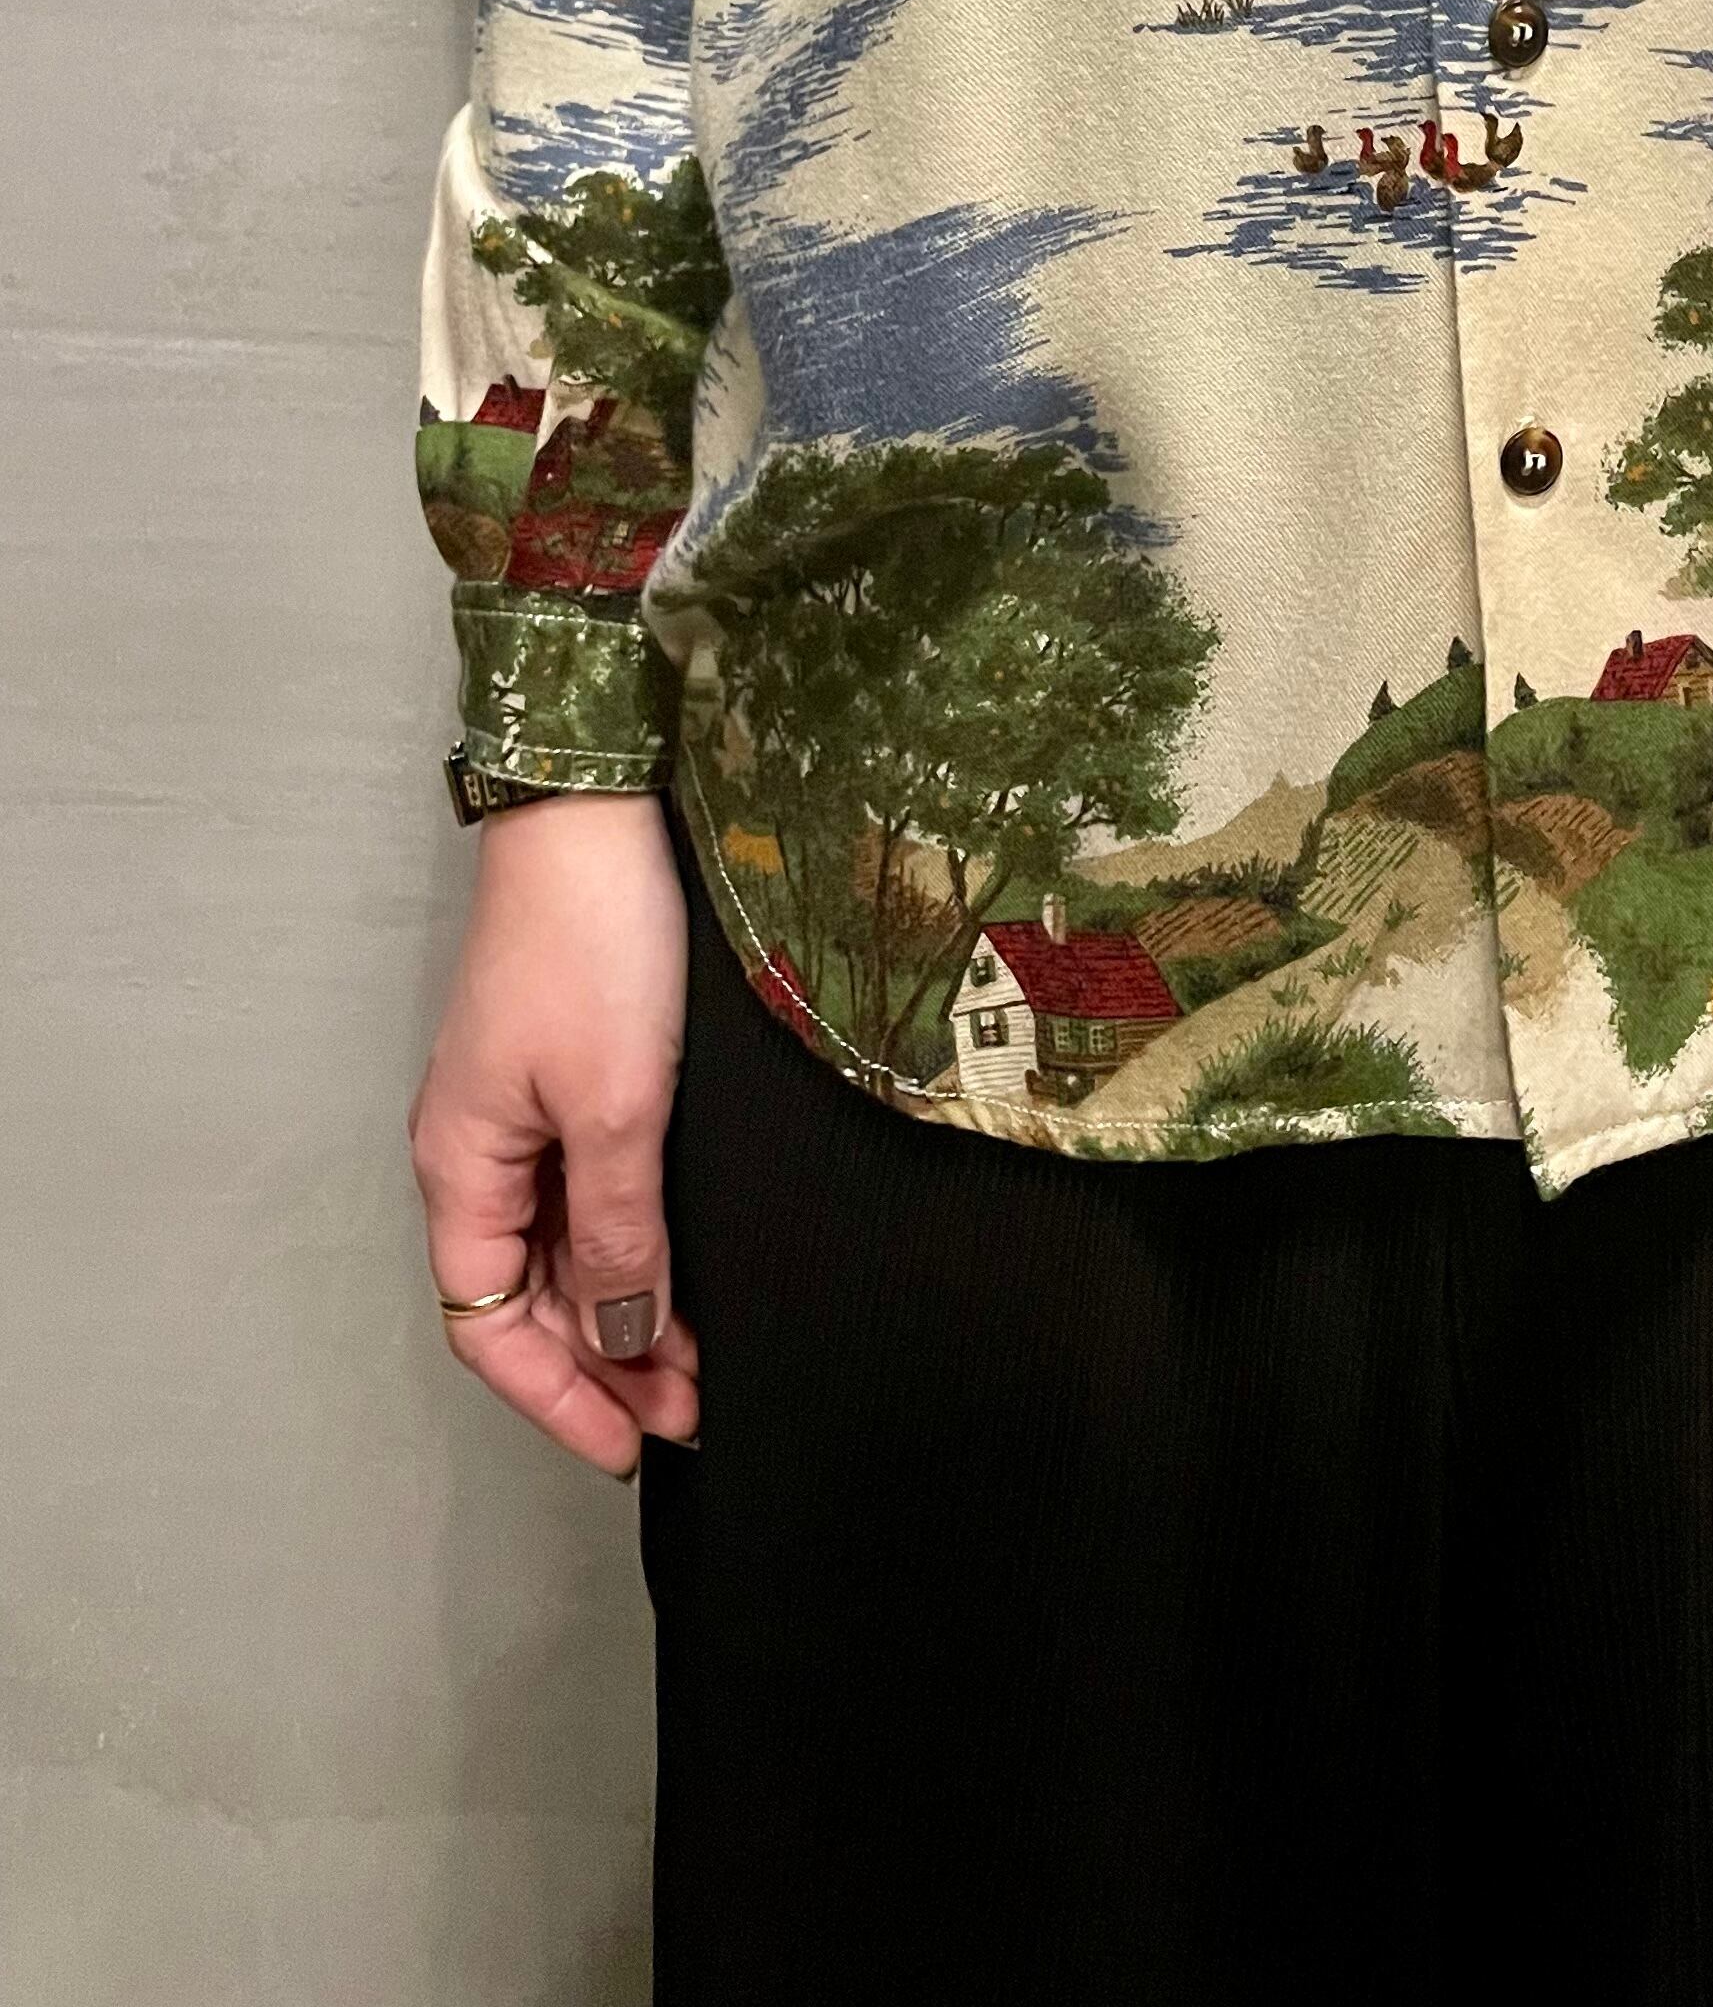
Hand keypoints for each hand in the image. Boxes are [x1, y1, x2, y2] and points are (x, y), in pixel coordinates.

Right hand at [409, 791, 698, 1475]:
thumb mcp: (615, 1106)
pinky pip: (585, 1194)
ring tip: (700, 1361)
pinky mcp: (566, 1074)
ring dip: (622, 1311)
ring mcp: (520, 1113)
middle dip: (602, 1365)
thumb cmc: (592, 945)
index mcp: (460, 1168)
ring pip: (560, 1251)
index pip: (491, 1329)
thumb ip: (618, 1232)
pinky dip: (631, 1244)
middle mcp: (477, 1151)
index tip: (629, 1449)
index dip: (557, 1398)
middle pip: (526, 1299)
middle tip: (691, 1411)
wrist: (599, 813)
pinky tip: (681, 1268)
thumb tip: (620, 1340)